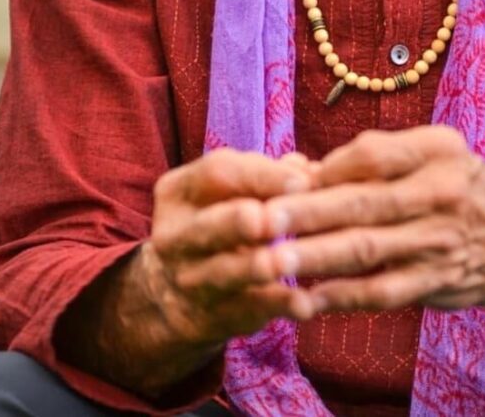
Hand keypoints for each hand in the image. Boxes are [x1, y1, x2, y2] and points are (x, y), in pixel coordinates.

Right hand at [143, 148, 319, 349]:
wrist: (175, 293)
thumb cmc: (219, 222)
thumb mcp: (228, 192)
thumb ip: (267, 176)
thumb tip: (308, 168)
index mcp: (178, 192)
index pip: (217, 172)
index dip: (262, 175)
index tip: (303, 181)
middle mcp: (176, 237)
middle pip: (208, 225)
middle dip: (238, 221)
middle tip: (271, 219)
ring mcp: (191, 280)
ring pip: (223, 272)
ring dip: (255, 267)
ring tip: (284, 263)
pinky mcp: (212, 316)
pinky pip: (245, 310)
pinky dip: (276, 306)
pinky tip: (303, 304)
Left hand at [257, 127, 484, 340]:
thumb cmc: (458, 187)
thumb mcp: (431, 153)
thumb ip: (375, 158)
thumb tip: (302, 169)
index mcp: (437, 150)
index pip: (373, 155)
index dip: (326, 168)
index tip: (283, 177)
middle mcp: (441, 193)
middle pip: (363, 202)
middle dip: (307, 212)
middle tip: (261, 218)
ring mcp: (438, 242)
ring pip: (366, 250)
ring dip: (315, 256)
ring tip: (272, 259)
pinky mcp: (434, 283)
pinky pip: (381, 291)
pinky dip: (341, 296)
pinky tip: (306, 298)